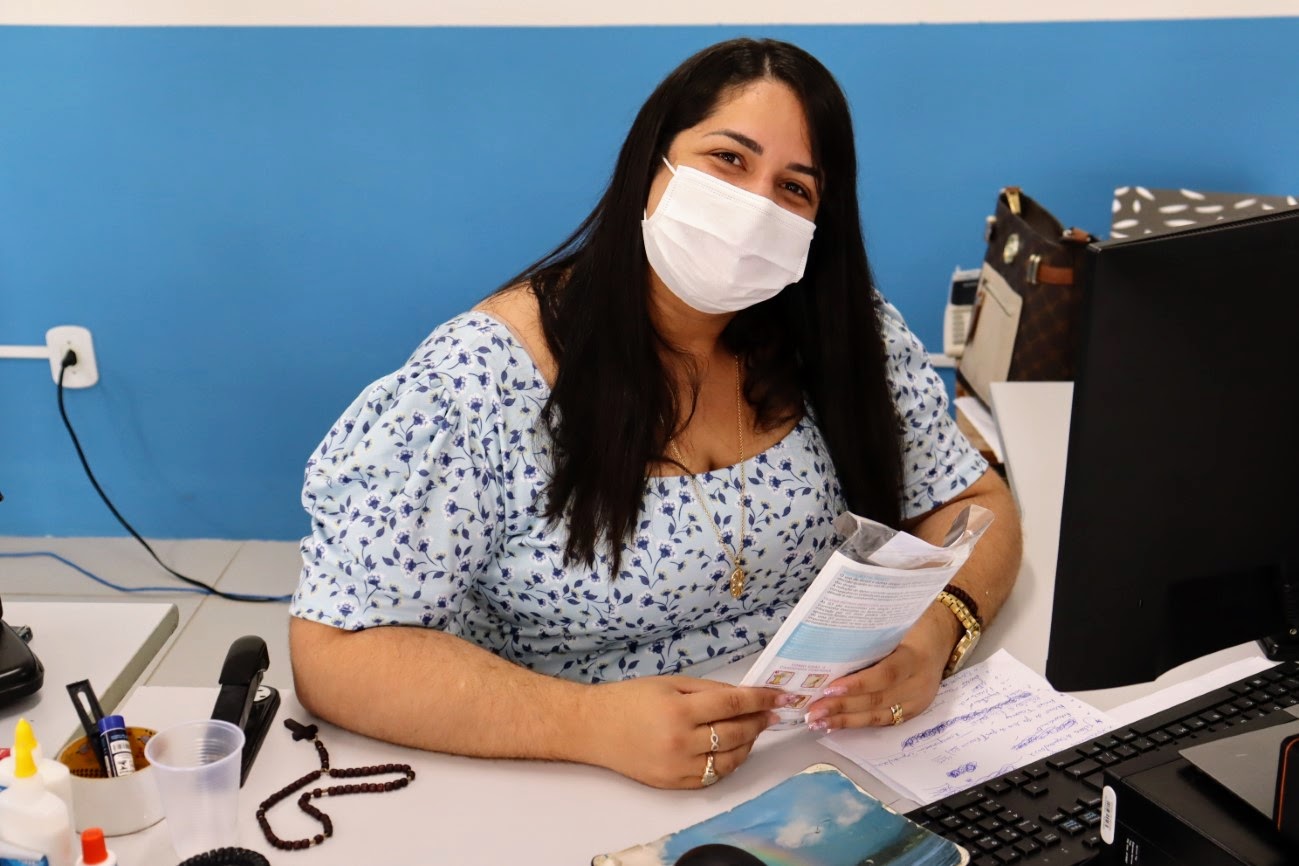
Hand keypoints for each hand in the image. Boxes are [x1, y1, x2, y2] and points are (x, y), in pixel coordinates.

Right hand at [579, 675, 792, 788]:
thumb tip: (741, 696)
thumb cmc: (629, 699)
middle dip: (758, 721)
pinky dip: (727, 764)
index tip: (779, 695)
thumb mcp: (669, 683)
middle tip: (771, 712)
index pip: (732, 705)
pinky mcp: (672, 783)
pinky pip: (711, 777)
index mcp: (679, 709)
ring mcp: (677, 767)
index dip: (760, 699)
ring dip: (748, 745)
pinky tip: (732, 750)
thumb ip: (707, 689)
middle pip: (735, 733)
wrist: (593, 727)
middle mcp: (680, 741)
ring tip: (754, 731)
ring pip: (728, 760)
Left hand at [803, 603, 958, 731]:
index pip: (885, 675)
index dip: (857, 685)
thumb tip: (829, 651)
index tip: (829, 689)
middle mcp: (918, 685)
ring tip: (818, 722)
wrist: (943, 637)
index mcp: (914, 659)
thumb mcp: (896, 628)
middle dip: (842, 707)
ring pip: (877, 716)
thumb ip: (870, 641)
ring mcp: (917, 702)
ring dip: (845, 721)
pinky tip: (836, 724)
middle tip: (813, 712)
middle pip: (877, 700)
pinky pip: (882, 721)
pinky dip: (857, 723)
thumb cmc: (914, 627)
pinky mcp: (912, 712)